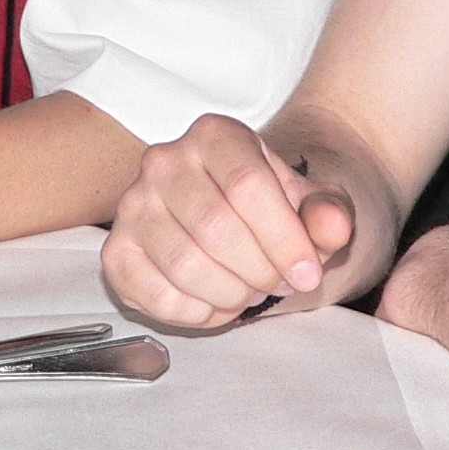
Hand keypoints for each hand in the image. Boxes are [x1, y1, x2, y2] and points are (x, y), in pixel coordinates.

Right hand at [101, 115, 354, 328]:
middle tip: (278, 285)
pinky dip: (198, 314)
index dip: (284, 240)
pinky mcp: (116, 252)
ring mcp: (132, 205)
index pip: (247, 186)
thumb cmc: (276, 209)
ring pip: (185, 265)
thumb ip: (329, 213)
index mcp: (215, 135)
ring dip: (231, 294)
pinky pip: (156, 297)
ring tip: (251, 291)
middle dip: (259, 271)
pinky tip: (219, 304)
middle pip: (215, 228)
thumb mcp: (314, 204)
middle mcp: (164, 161)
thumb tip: (332, 227)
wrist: (237, 217)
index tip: (308, 274)